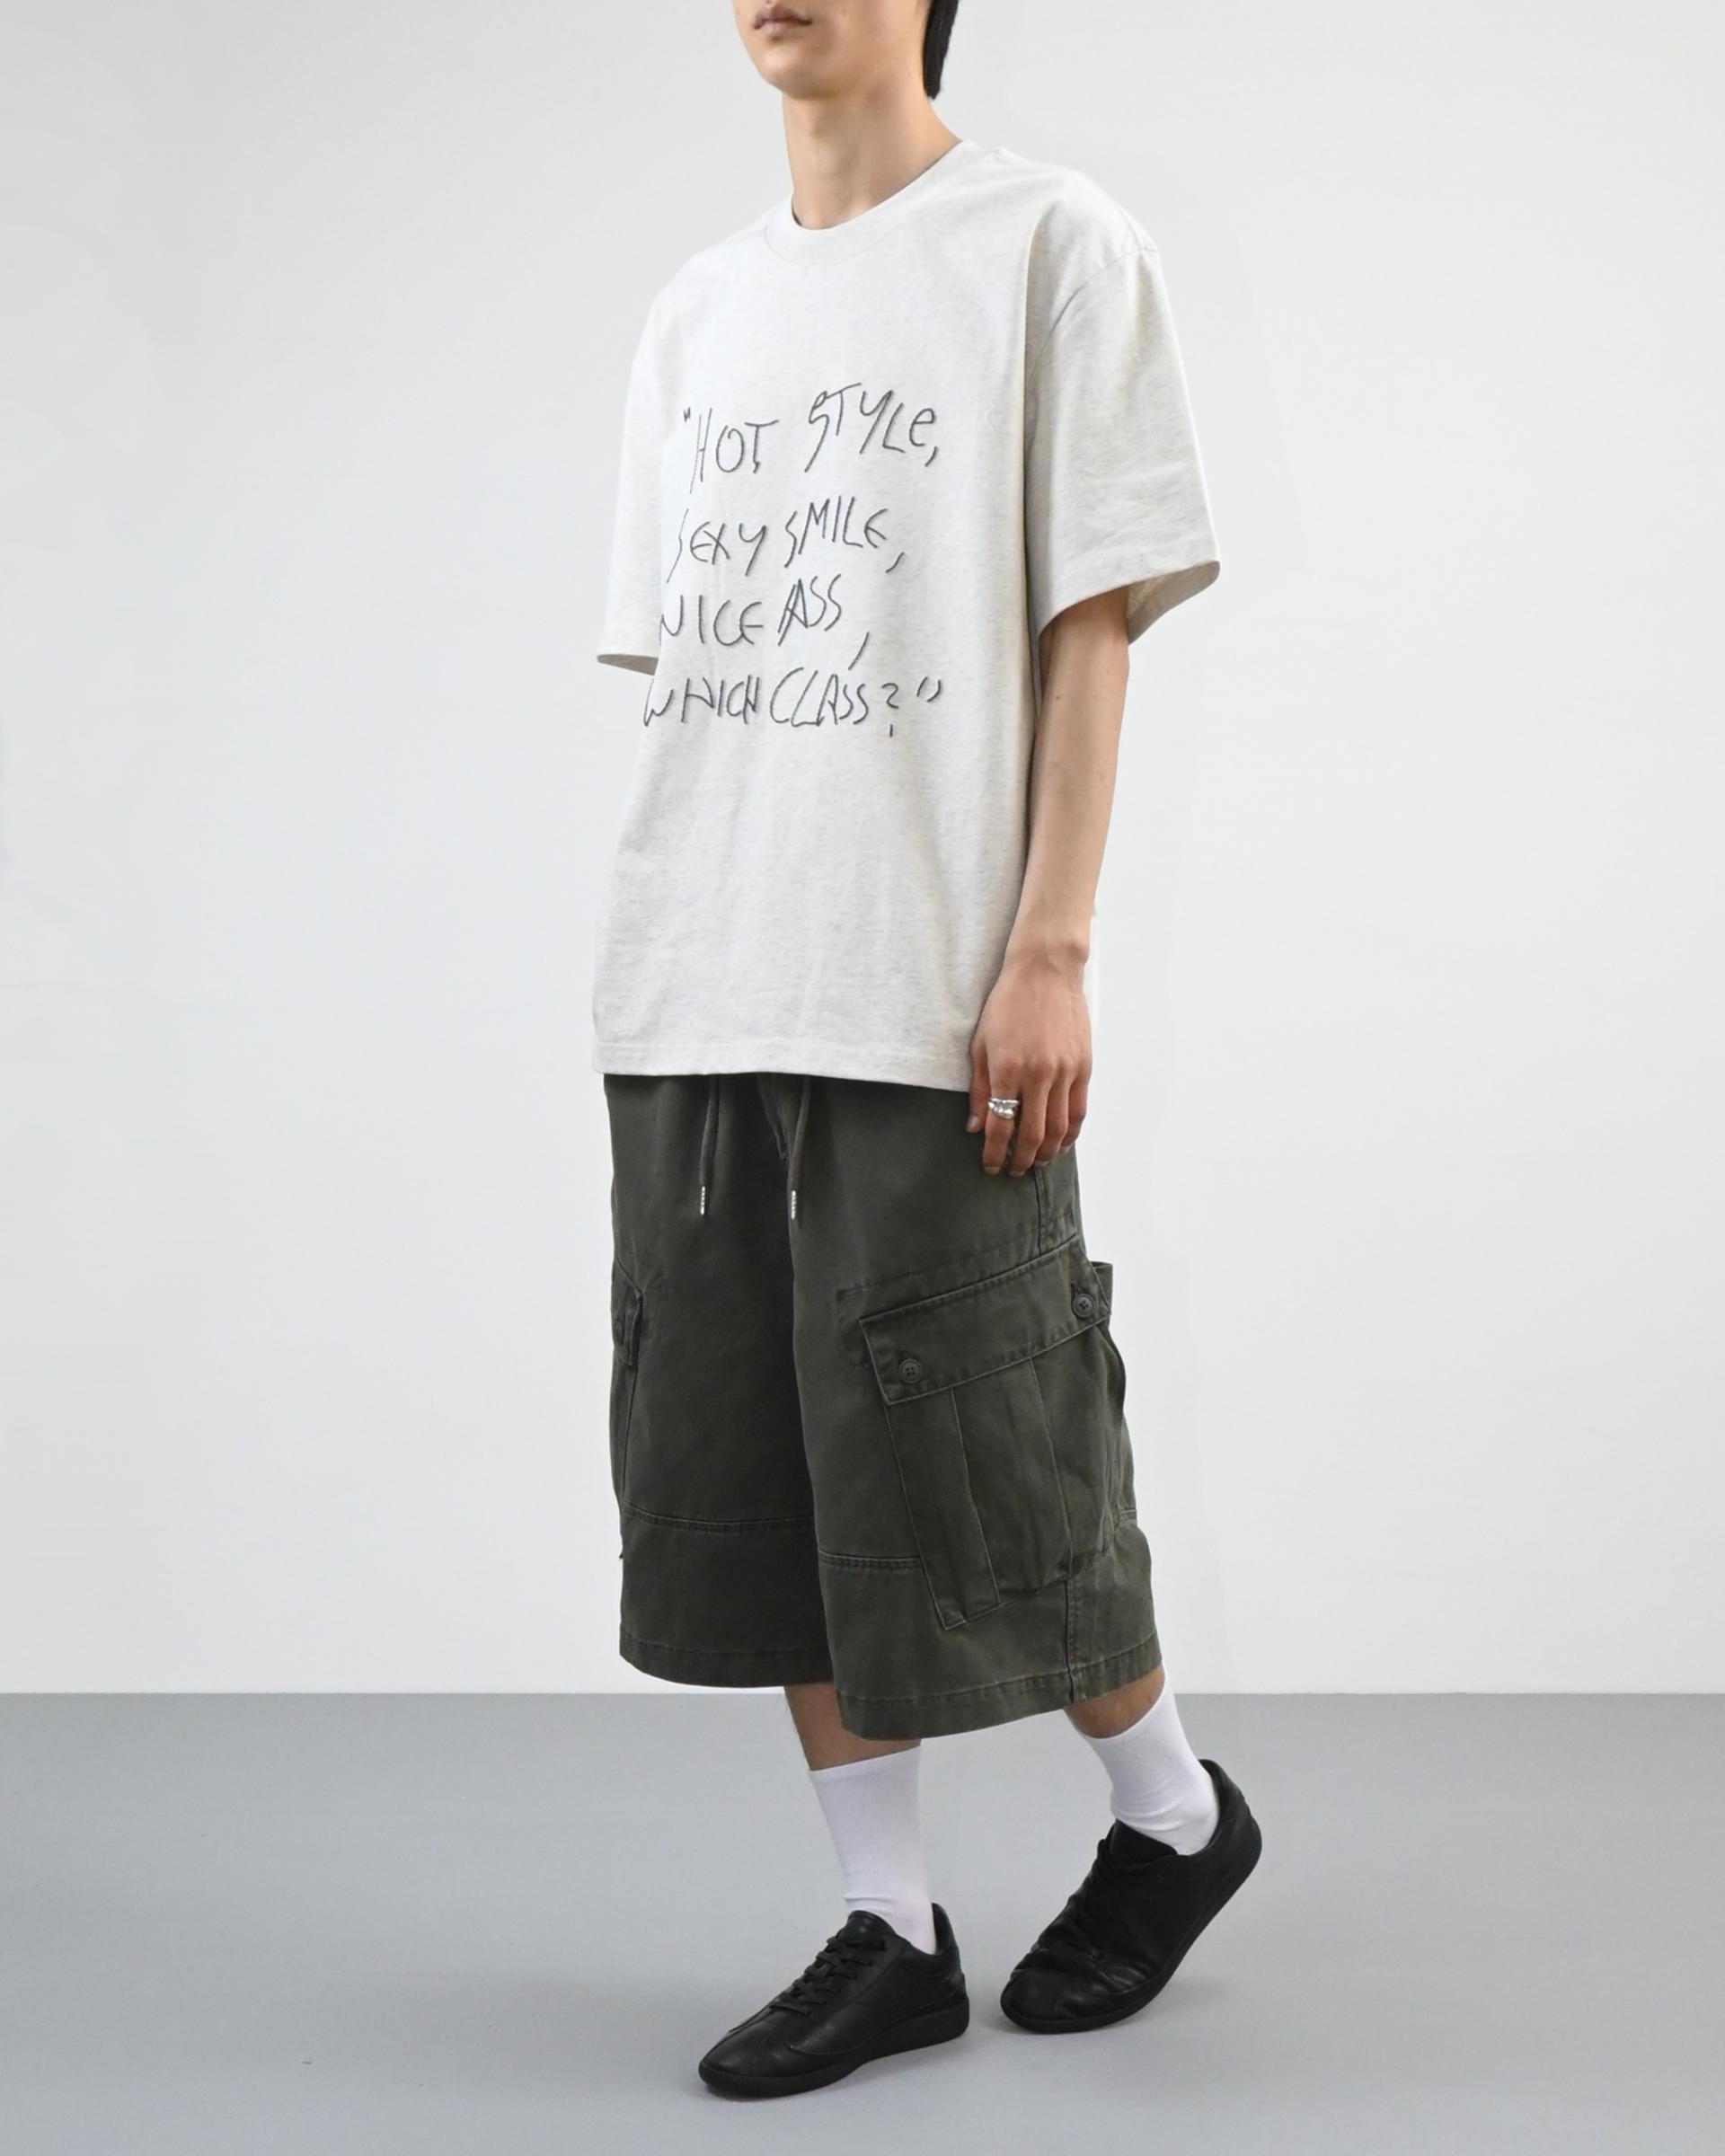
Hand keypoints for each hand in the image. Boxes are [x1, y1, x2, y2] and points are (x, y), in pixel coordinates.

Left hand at [966, 946, 1091, 1173]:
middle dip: (1021, 1160)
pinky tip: (1061, 1143)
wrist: (1046, 972)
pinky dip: (1071, 1133)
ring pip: (1059, 1129)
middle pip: (1033, 1135)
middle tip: (1013, 1170)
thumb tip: (976, 1127)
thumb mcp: (981, 1044)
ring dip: (1048, 1153)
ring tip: (1036, 1162)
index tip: (991, 1166)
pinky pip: (1079, 1110)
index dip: (995, 1153)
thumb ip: (979, 1089)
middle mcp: (1038, 1074)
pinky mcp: (1083, 1066)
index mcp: (1007, 1069)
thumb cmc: (1007, 1004)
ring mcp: (1065, 1071)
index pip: (1001, 1126)